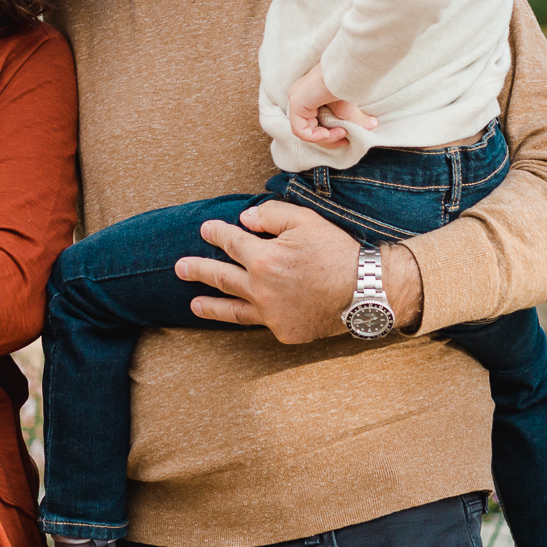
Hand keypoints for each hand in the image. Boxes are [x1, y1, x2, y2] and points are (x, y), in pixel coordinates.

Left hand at [174, 200, 421, 342]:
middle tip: (180, 268)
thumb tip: (243, 220)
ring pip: (231, 310)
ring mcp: (271, 314)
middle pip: (220, 277)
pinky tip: (238, 315)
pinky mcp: (283, 331)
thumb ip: (270, 215)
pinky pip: (260, 322)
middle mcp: (261, 289)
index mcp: (263, 259)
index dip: (216, 234)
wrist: (366, 291)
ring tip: (193, 304)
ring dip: (210, 305)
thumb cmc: (337, 251)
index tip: (206, 230)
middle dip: (198, 270)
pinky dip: (248, 317)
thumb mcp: (305, 220)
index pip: (230, 243)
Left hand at [287, 63, 375, 146]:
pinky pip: (300, 130)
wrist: (348, 71)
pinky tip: (329, 133)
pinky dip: (315, 136)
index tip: (346, 138)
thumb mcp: (351, 109)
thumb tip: (373, 125)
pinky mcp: (296, 102)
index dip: (329, 137)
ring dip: (325, 138)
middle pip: (309, 130)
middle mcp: (301, 99)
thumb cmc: (349, 85)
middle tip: (344, 139)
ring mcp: (297, 100)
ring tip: (342, 132)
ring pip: (304, 132)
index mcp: (310, 98)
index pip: (314, 125)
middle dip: (328, 139)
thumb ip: (355, 121)